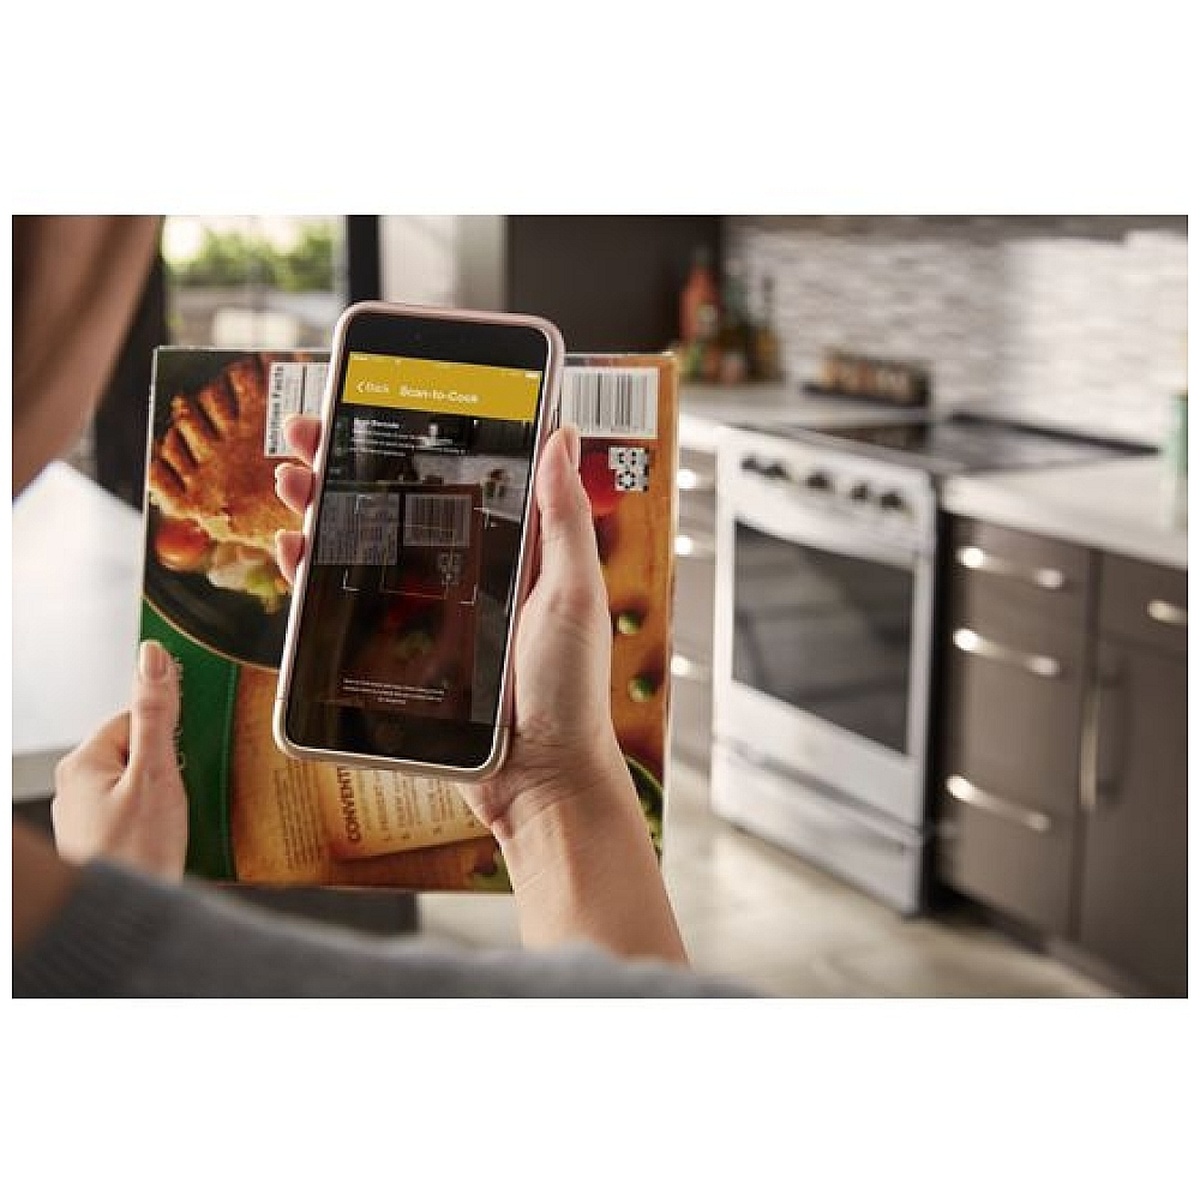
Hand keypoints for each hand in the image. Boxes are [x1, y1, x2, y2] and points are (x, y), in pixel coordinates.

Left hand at [51, 640, 187, 879]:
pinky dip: (160, 822)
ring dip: (168, 798)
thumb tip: (152, 657)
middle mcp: (77, 787)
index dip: (171, 733)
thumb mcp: (155, 775)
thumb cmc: (134, 856)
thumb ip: (156, 714)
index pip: (136, 718)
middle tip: (188, 791)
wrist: (125, 922)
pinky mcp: (103, 841)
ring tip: (181, 819)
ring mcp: (87, 817)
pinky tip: (173, 838)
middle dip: (172, 768)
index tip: (189, 751)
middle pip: (141, 752)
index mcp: (84, 762)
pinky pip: (139, 814)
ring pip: (141, 785)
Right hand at [276, 414, 684, 960]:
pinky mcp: (400, 652)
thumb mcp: (571, 594)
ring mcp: (428, 613)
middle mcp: (464, 574)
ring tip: (292, 480)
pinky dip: (316, 576)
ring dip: (324, 510)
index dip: (414, 441)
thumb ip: (563, 519)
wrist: (539, 779)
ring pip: (365, 549)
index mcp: (509, 551)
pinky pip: (348, 606)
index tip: (377, 406)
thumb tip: (561, 433)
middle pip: (397, 507)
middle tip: (310, 433)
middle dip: (350, 466)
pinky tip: (294, 550)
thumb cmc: (568, 689)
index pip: (454, 480)